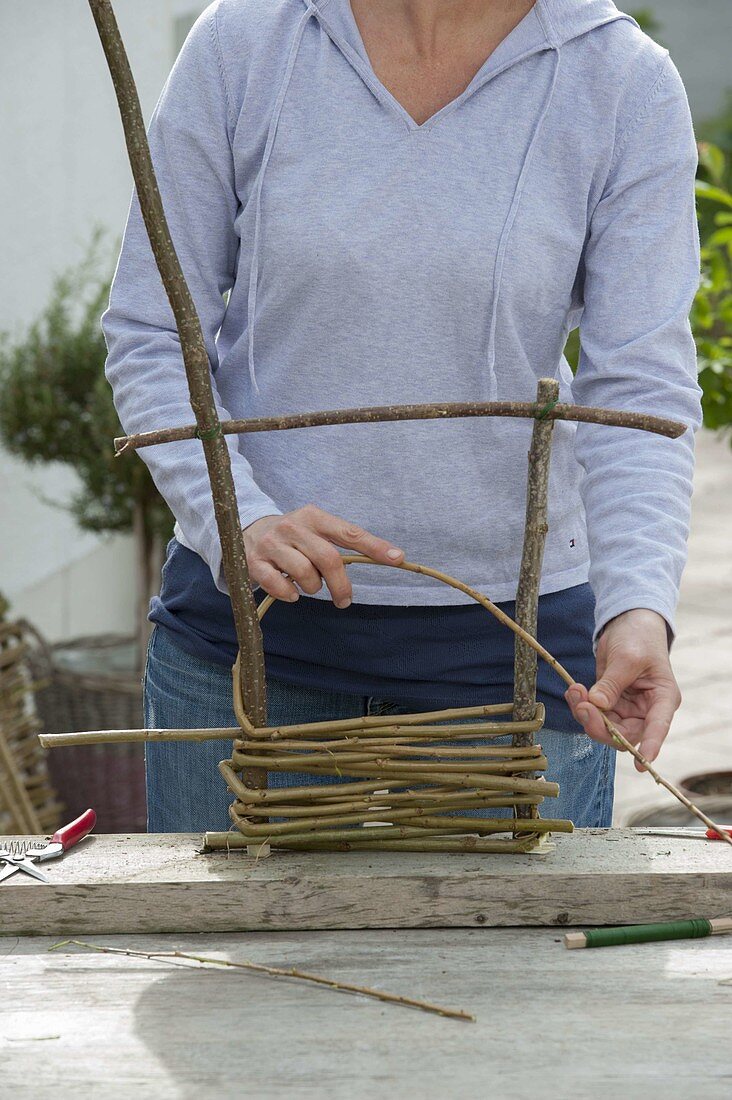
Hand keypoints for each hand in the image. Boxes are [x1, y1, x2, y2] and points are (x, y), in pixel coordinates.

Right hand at [242, 504, 403, 606]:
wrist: (247, 532)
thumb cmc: (294, 537)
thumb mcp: (316, 531)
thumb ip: (343, 543)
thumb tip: (389, 556)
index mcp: (313, 516)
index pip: (349, 533)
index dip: (374, 546)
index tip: (397, 558)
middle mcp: (292, 526)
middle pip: (328, 559)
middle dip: (341, 585)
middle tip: (344, 600)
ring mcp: (272, 544)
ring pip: (305, 574)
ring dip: (313, 588)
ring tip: (309, 585)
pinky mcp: (255, 562)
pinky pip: (279, 586)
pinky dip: (289, 595)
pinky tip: (291, 592)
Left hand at [563, 608, 680, 771]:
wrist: (628, 624)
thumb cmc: (638, 638)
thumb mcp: (627, 658)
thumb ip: (612, 684)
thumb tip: (598, 706)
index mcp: (662, 700)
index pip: (658, 728)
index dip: (651, 747)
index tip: (641, 765)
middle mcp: (646, 710)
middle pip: (624, 735)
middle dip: (600, 725)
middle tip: (583, 705)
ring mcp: (626, 709)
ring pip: (604, 728)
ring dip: (585, 713)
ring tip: (574, 691)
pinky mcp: (609, 703)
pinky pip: (593, 714)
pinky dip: (581, 705)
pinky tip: (574, 692)